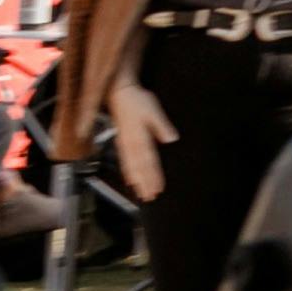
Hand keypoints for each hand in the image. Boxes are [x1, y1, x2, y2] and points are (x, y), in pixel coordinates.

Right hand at [104, 78, 169, 204]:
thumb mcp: (153, 110)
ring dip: (138, 181)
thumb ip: (161, 126)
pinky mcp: (122, 143)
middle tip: (151, 197)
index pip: (149, 161)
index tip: (158, 187)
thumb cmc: (138, 101)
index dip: (153, 176)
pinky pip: (125, 161)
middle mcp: (130, 144)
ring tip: (142, 194)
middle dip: (145, 183)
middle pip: (139, 168)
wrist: (120, 94)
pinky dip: (128, 172)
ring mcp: (124, 144)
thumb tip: (172, 139)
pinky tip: (131, 181)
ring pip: (131, 167)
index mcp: (139, 137)